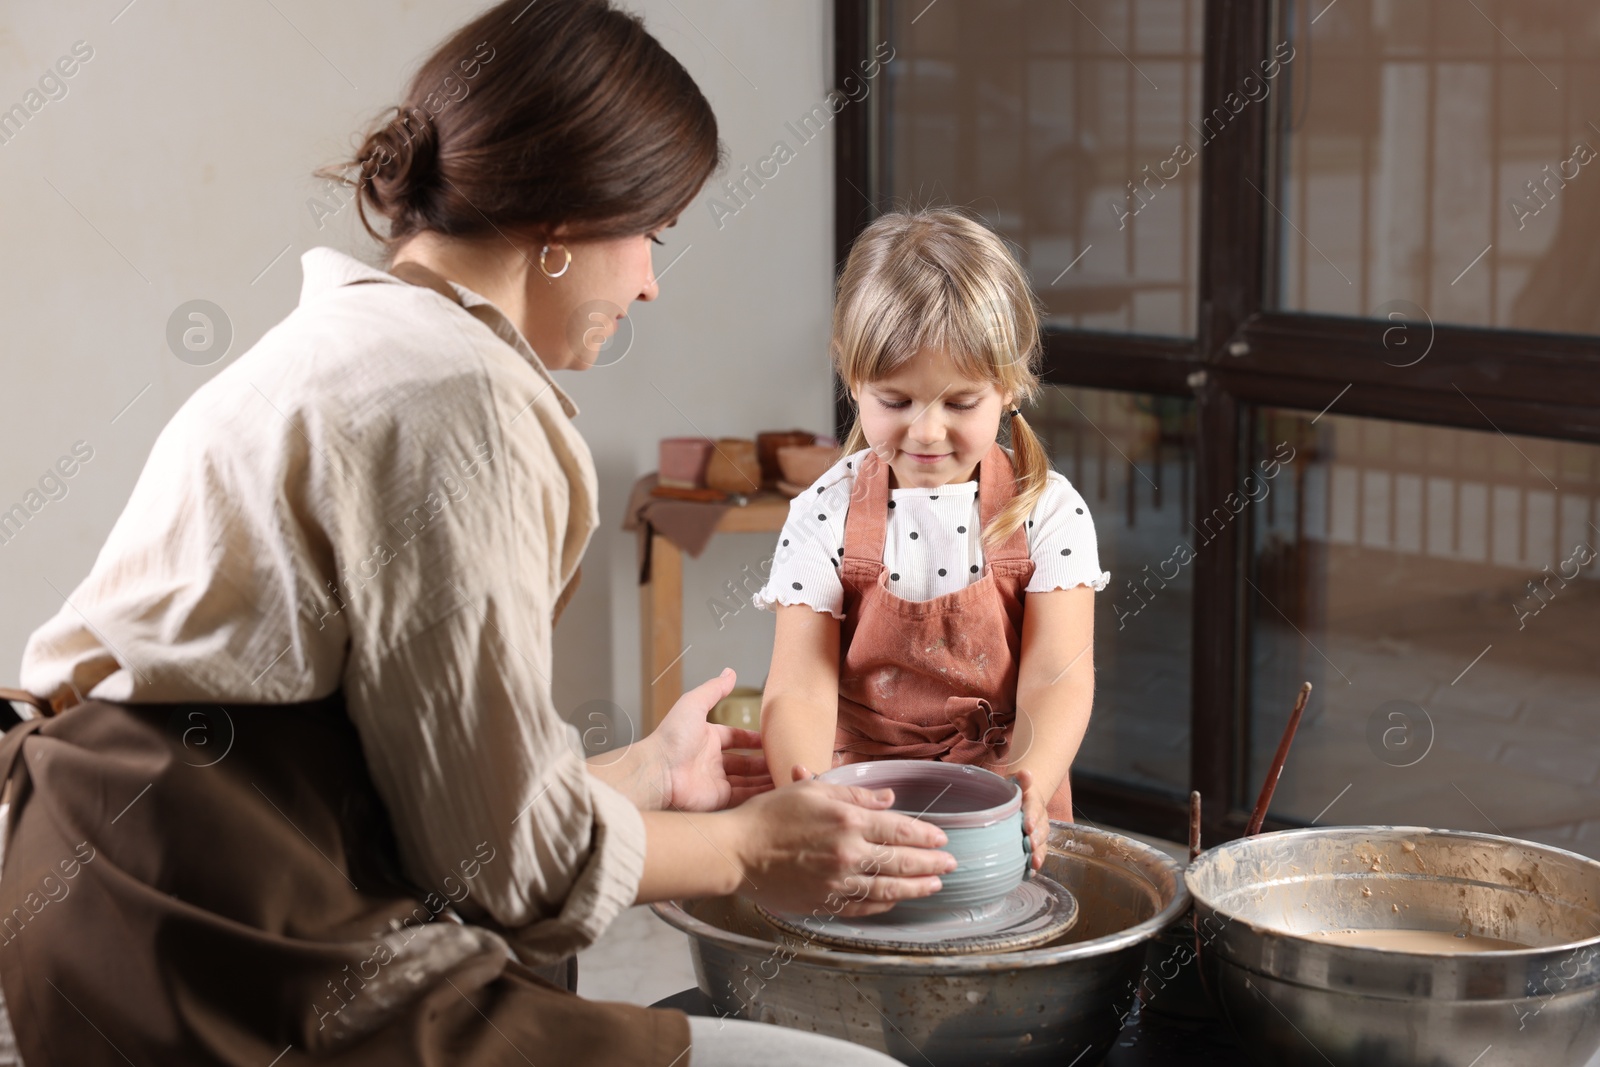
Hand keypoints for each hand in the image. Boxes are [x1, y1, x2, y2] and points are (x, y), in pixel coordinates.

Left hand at [653, 668, 772, 811]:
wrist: (657, 771)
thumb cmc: (671, 737)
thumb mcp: (693, 704)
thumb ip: (714, 689)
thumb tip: (730, 672)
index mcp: (707, 738)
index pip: (735, 737)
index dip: (752, 738)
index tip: (771, 738)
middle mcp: (711, 760)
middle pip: (744, 762)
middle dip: (763, 761)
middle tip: (785, 759)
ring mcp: (715, 781)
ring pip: (747, 780)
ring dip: (765, 778)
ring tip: (787, 774)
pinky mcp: (718, 799)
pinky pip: (743, 796)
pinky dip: (760, 794)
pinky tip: (777, 789)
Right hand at [730, 765, 955, 916]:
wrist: (737, 852)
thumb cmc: (770, 815)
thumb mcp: (812, 791)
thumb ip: (855, 796)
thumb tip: (890, 800)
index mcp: (848, 822)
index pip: (899, 830)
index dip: (925, 835)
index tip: (942, 839)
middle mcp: (849, 854)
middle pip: (901, 861)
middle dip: (931, 864)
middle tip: (950, 865)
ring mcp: (838, 882)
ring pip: (888, 887)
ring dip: (916, 887)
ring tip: (934, 886)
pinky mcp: (825, 902)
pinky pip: (864, 905)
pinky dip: (884, 903)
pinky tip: (896, 899)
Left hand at [1014, 769, 1048, 871]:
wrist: (1019, 800)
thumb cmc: (1011, 791)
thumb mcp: (1013, 782)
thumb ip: (1020, 780)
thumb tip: (1026, 773)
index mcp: (1032, 802)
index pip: (1033, 808)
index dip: (1031, 817)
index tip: (1027, 826)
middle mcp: (1039, 818)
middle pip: (1041, 829)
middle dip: (1036, 838)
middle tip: (1029, 846)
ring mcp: (1039, 832)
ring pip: (1042, 843)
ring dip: (1039, 854)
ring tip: (1034, 863)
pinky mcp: (1035, 845)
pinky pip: (1038, 854)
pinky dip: (1035, 864)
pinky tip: (1030, 873)